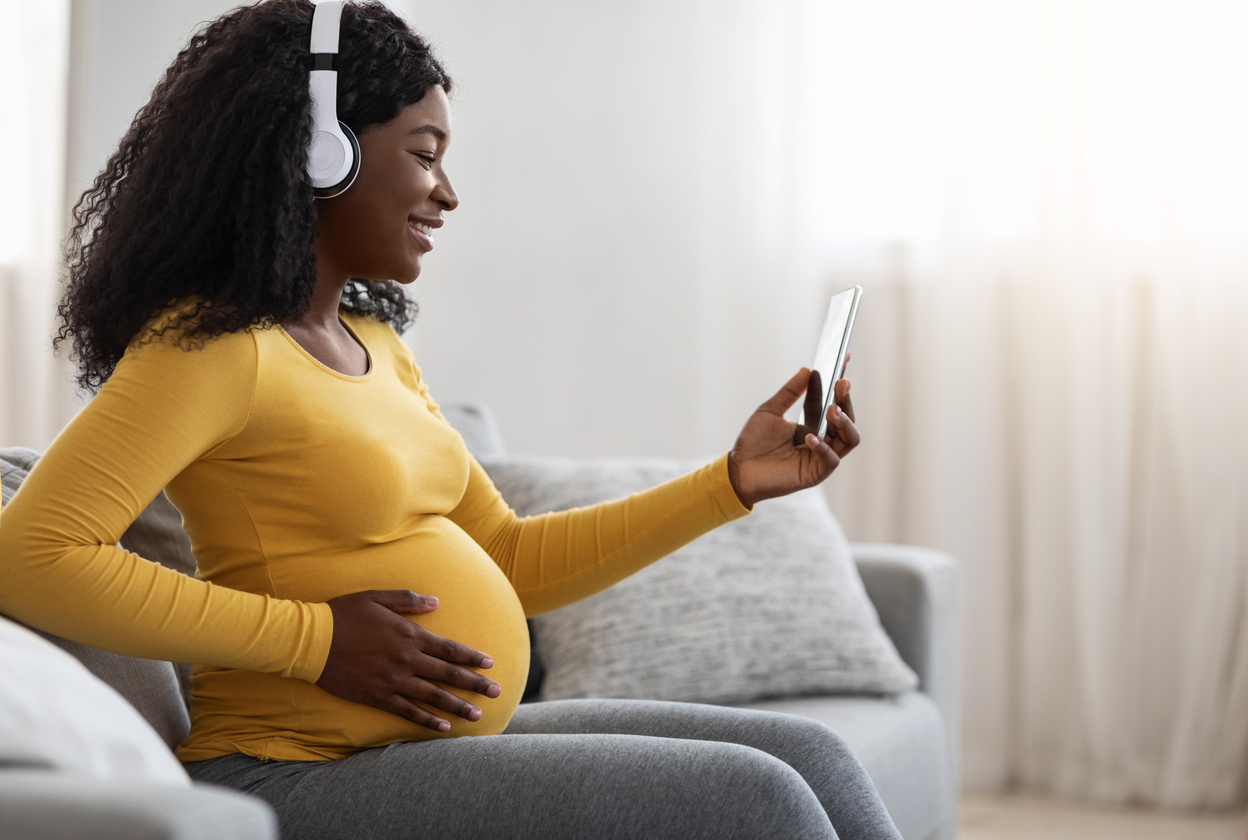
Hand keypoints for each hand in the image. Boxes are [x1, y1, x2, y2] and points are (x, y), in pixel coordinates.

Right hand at [316, 589, 500, 731]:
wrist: (312, 640)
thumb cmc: (344, 614)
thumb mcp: (377, 597)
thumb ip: (408, 599)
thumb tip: (435, 602)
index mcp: (409, 635)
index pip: (449, 648)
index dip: (471, 656)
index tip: (490, 663)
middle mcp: (406, 660)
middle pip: (448, 674)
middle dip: (475, 683)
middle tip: (498, 691)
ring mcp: (393, 680)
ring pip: (433, 696)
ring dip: (457, 706)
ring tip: (478, 715)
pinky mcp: (377, 696)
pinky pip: (407, 711)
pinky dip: (426, 720)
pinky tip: (443, 727)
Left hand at [727, 366, 859, 507]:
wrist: (737, 470)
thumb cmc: (753, 442)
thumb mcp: (770, 410)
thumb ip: (789, 392)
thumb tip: (807, 370)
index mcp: (814, 423)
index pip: (835, 401)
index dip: (841, 383)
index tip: (845, 358)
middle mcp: (823, 439)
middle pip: (848, 419)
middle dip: (846, 400)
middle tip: (842, 384)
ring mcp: (821, 456)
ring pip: (850, 439)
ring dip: (844, 422)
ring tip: (832, 409)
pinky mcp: (816, 473)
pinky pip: (832, 460)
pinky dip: (824, 447)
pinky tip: (810, 436)